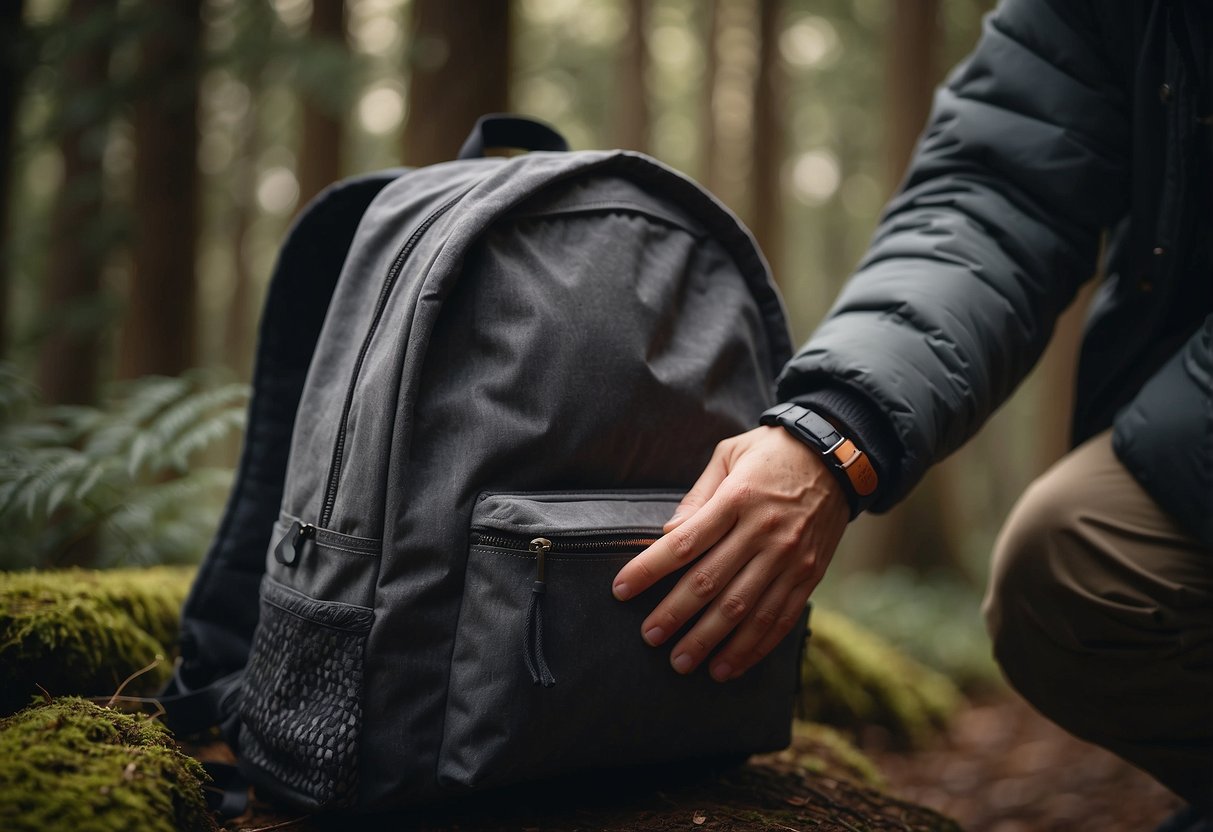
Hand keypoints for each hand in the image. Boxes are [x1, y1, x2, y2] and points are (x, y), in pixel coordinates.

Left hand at [612, 425, 848, 680]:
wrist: (839, 455)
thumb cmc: (772, 453)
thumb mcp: (730, 455)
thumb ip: (698, 496)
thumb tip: (668, 534)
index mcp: (737, 499)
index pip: (685, 543)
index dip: (649, 569)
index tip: (621, 590)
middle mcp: (764, 532)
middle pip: (710, 582)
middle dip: (675, 614)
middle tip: (649, 636)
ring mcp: (789, 557)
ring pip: (745, 611)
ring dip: (711, 641)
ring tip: (682, 662)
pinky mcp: (809, 575)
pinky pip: (779, 619)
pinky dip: (753, 648)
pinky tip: (729, 666)